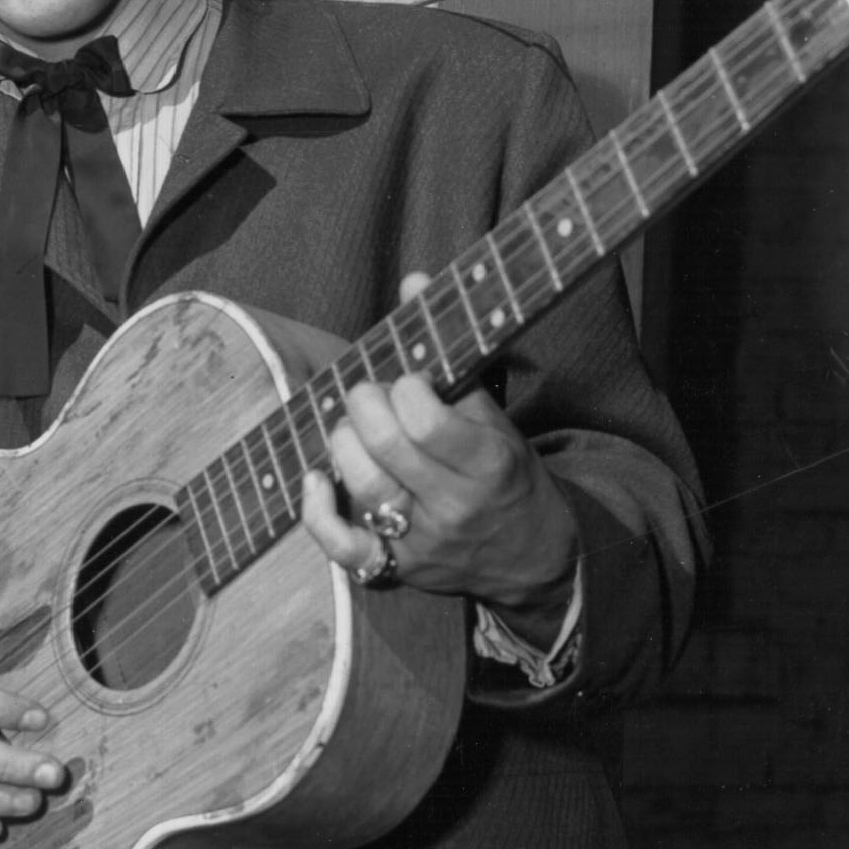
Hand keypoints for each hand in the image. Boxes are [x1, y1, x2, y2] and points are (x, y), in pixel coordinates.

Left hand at [298, 274, 578, 626]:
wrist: (532, 557)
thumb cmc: (506, 473)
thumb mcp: (495, 416)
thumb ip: (452, 351)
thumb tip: (413, 280)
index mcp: (488, 462)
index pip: (429, 421)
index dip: (406, 388)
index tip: (409, 379)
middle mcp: (455, 504)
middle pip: (388, 448)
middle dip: (366, 404)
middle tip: (370, 392)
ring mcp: (423, 542)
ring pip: (364, 488)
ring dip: (345, 443)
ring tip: (353, 426)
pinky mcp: (396, 569)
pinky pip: (345, 549)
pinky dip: (318, 512)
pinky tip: (315, 479)